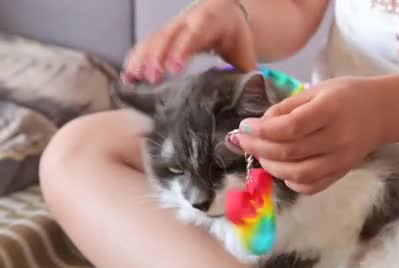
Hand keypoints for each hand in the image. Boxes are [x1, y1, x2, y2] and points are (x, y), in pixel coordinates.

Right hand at [123, 0, 255, 83]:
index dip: (181, 50)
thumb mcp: (245, 52)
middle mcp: (187, 21)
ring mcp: (172, 27)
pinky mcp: (163, 35)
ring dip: (142, 59)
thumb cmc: (236, 37)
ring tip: (132, 79)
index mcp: (210, 22)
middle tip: (150, 78)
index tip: (173, 69)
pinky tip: (127, 77)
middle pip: (168, 36)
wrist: (225, 13)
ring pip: (153, 39)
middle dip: (157, 57)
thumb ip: (246, 74)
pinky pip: (146, 44)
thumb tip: (250, 101)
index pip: (193, 35)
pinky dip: (136, 59)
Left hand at [236, 77, 383, 193]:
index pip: (292, 127)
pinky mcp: (341, 173)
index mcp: (331, 110)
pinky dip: (292, 182)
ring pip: (298, 173)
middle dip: (259, 148)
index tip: (244, 127)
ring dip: (272, 167)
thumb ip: (287, 107)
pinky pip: (312, 186)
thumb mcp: (317, 90)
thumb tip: (259, 125)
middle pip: (290, 152)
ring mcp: (341, 160)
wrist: (381, 112)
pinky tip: (283, 170)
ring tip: (261, 155)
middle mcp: (337, 138)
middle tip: (243, 142)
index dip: (263, 130)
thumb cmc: (346, 95)